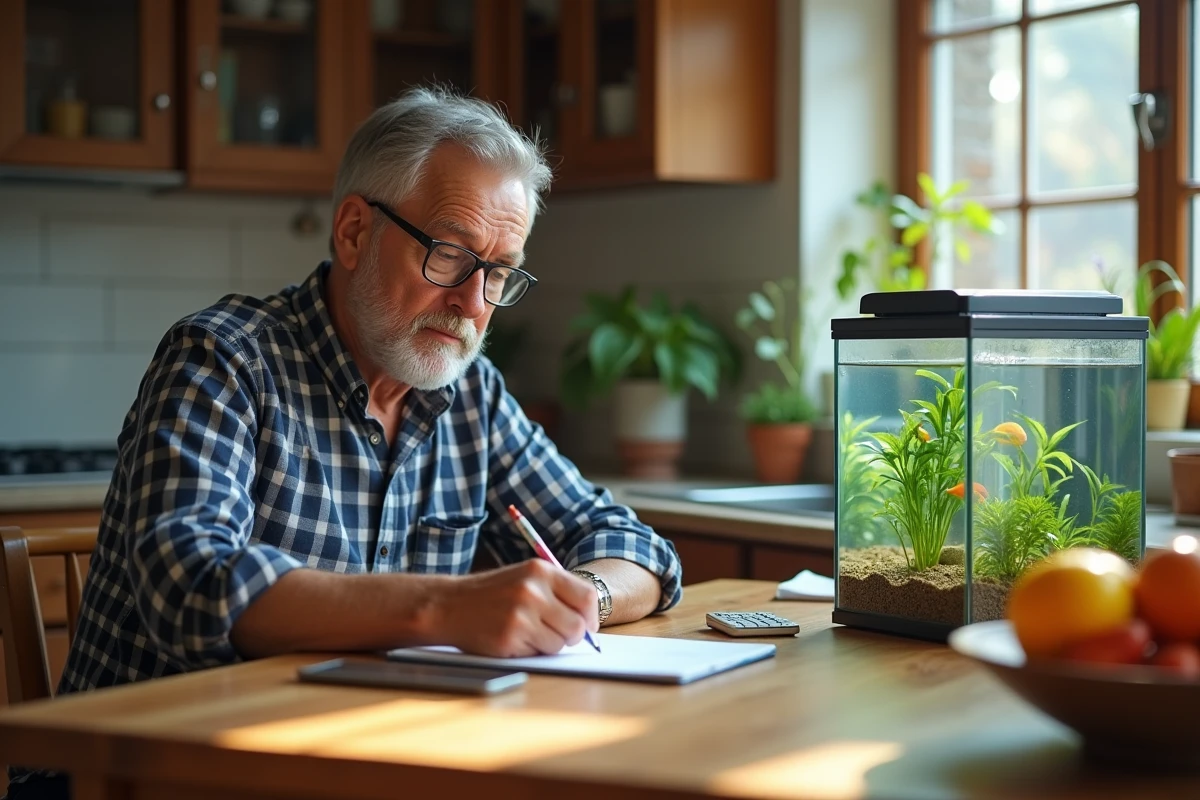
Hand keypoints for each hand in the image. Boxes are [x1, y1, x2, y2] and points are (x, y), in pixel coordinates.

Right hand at [432, 560, 598, 656]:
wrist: (449, 605)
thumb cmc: (492, 595)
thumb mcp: (525, 578)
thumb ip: (556, 592)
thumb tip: (589, 620)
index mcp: (541, 570)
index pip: (587, 596)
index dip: (590, 616)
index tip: (587, 625)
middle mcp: (533, 590)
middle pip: (578, 625)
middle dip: (571, 635)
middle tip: (554, 633)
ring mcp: (521, 614)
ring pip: (560, 643)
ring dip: (549, 644)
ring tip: (527, 633)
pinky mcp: (510, 637)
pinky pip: (539, 653)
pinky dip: (531, 651)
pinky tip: (513, 639)